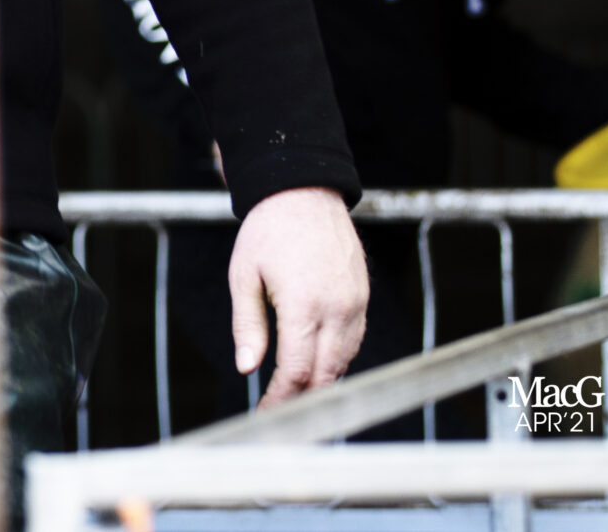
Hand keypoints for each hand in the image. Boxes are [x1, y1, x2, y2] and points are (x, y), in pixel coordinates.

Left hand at [228, 185, 368, 407]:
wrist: (304, 193)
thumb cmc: (267, 231)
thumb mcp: (243, 275)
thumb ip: (247, 324)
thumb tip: (246, 368)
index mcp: (304, 305)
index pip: (296, 371)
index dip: (281, 399)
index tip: (265, 415)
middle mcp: (337, 309)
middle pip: (325, 375)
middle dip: (302, 400)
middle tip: (280, 415)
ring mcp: (356, 304)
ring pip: (344, 362)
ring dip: (322, 383)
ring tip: (296, 398)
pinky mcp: (364, 298)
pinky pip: (354, 341)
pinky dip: (337, 360)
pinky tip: (317, 366)